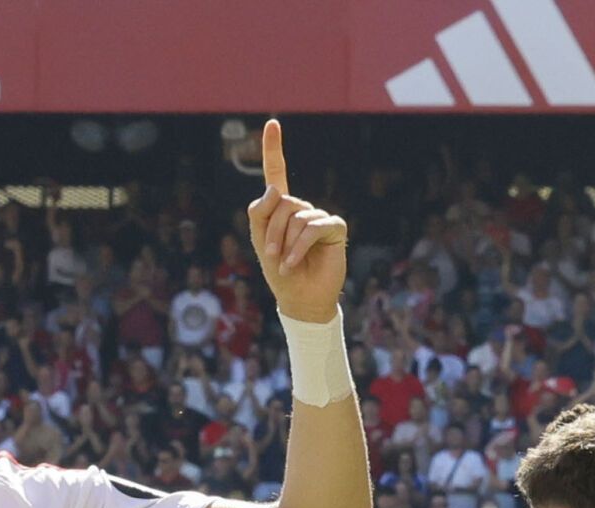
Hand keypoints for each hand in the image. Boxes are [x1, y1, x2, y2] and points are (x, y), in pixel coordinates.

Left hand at [246, 120, 346, 322]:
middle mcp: (301, 207)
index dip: (274, 149)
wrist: (299, 297)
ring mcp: (319, 216)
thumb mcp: (260, 242)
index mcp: (282, 208)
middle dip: (271, 231)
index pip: (277, 173)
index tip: (272, 123)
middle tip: (272, 255)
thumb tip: (275, 188)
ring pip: (295, 216)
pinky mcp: (334, 227)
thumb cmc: (279, 270)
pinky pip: (312, 227)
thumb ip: (260, 213)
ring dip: (284, 243)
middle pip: (280, 202)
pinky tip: (294, 263)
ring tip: (285, 263)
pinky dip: (298, 247)